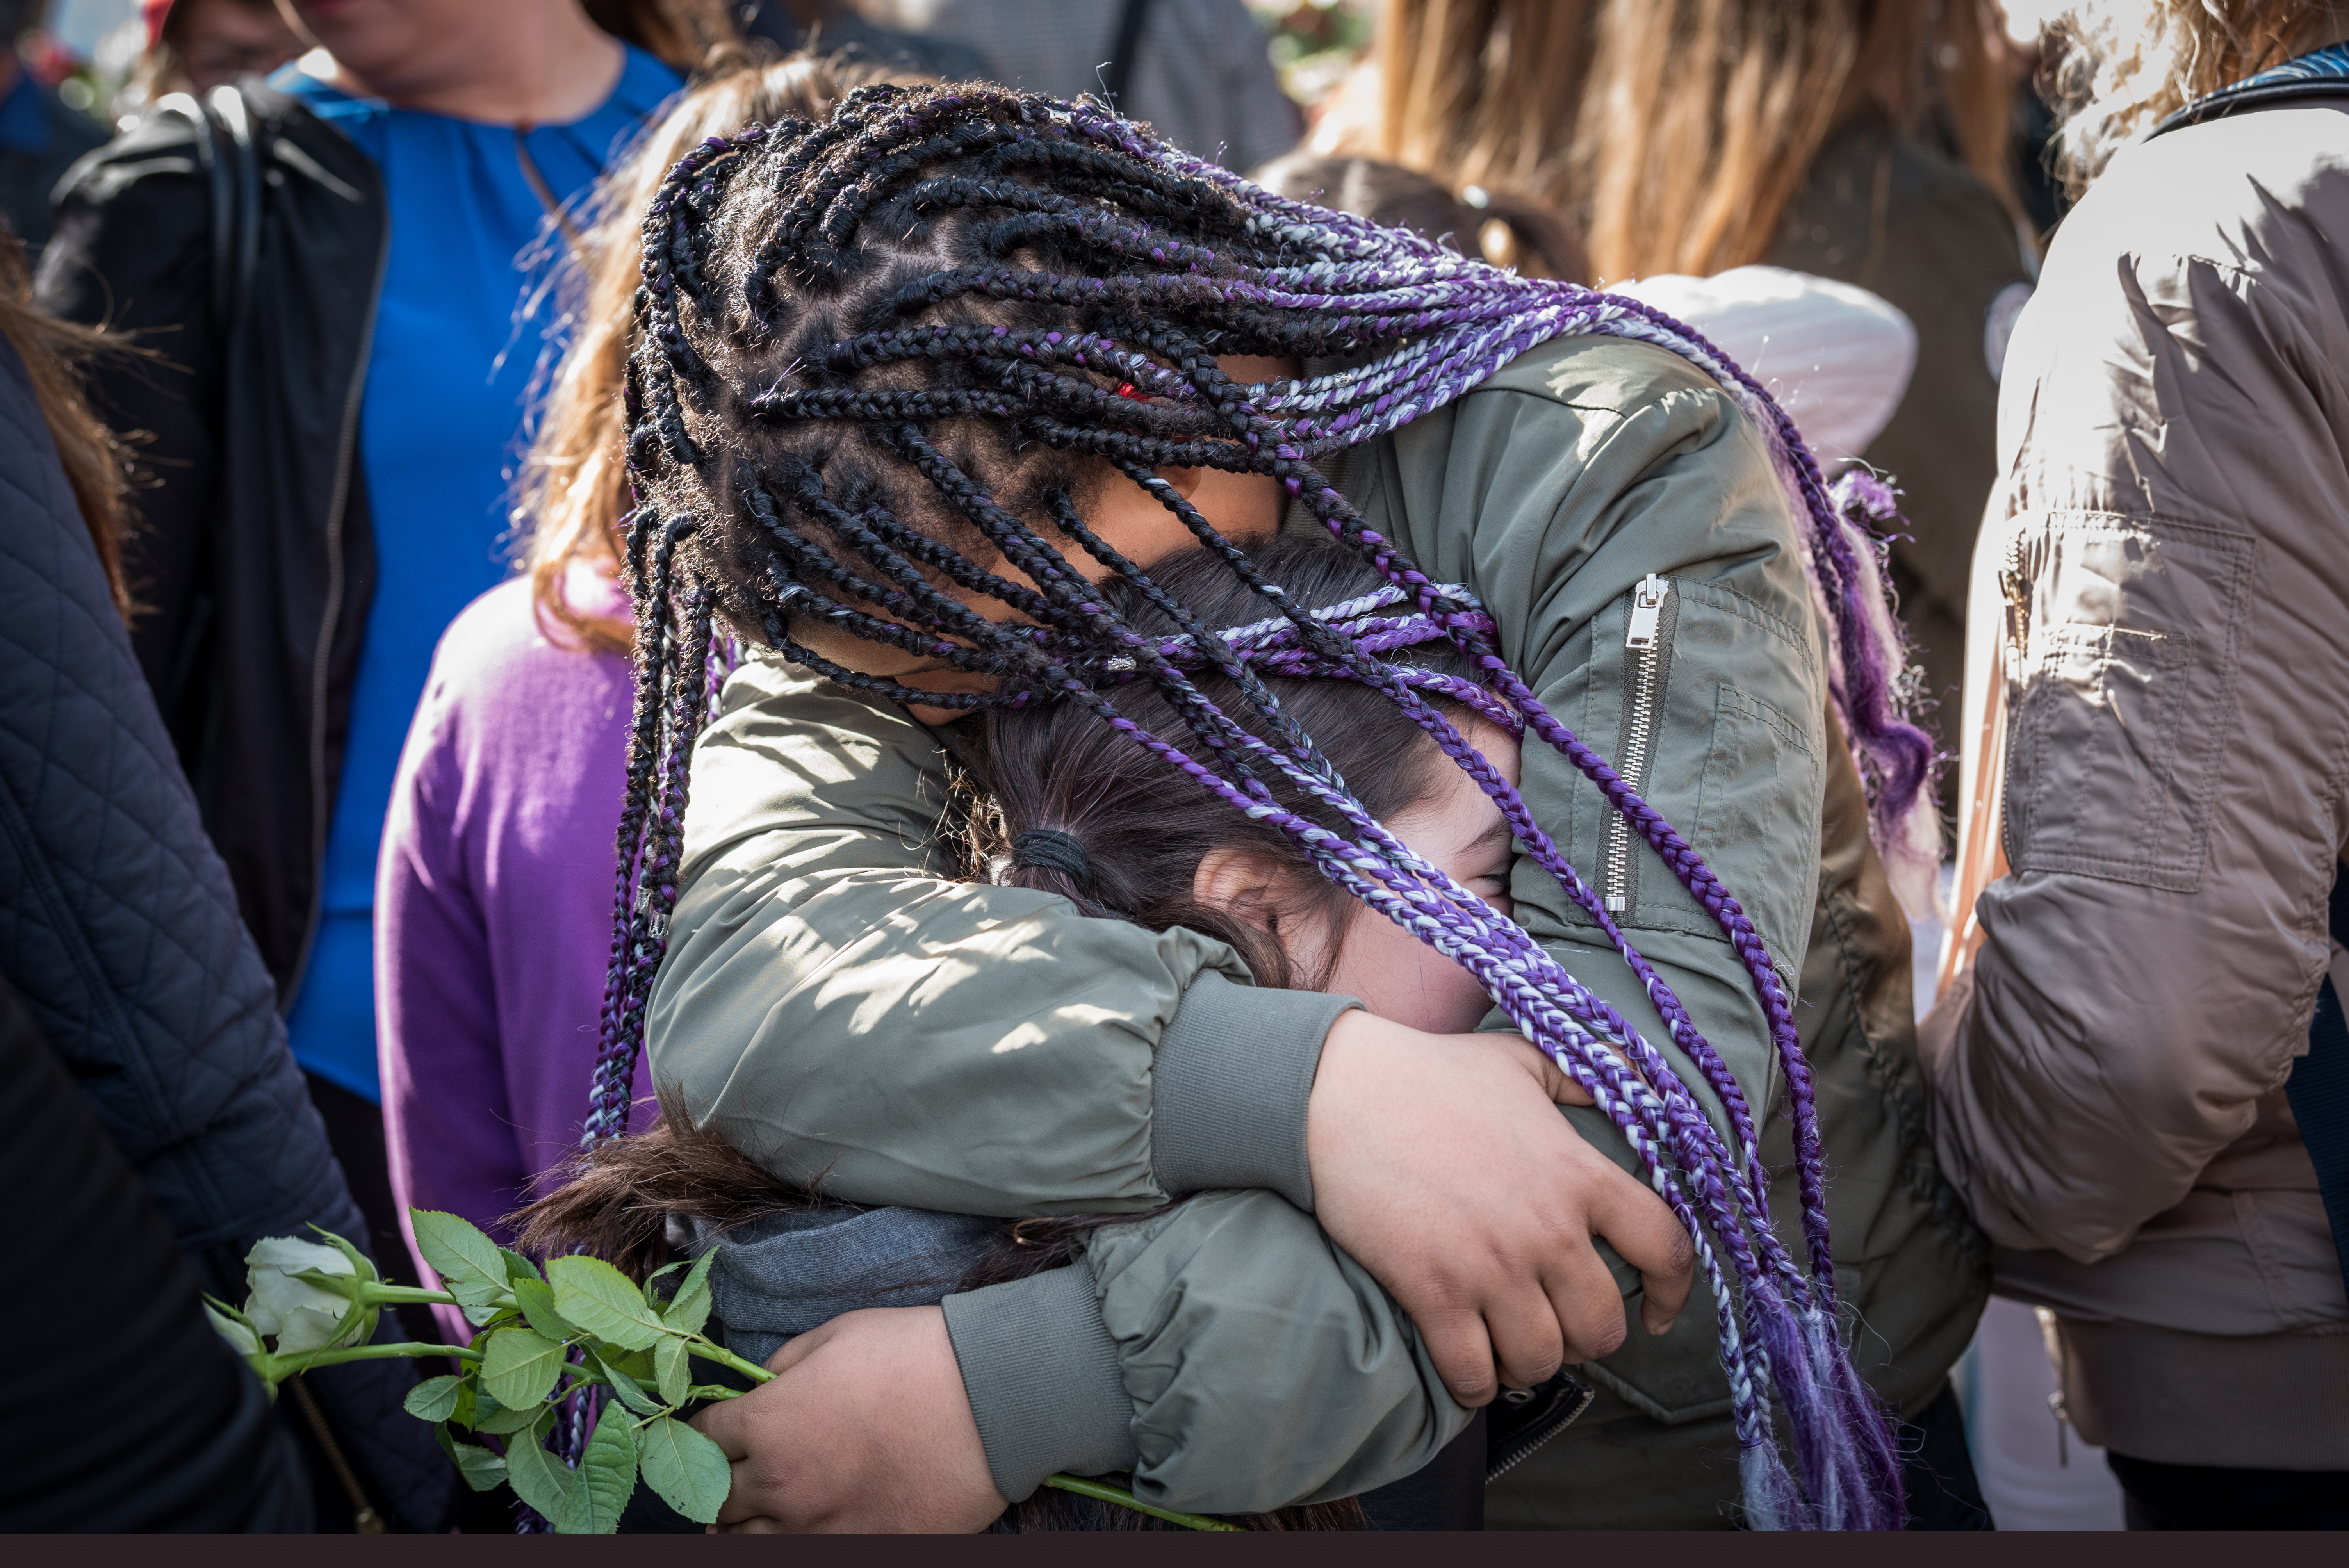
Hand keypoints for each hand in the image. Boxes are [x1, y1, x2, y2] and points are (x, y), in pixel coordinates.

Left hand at [694, 1306, 1007, 1532]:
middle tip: (730, 1473)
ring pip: (746, 1541)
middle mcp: (779, 1483)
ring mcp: (817, 1526)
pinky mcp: (857, 1549)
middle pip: (716, 1499)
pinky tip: (803, 1526)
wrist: (989, 1400)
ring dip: (745, 1523)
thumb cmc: (912, 1356)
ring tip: (754, 1513)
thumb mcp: (837, 1335)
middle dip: (717, 1481)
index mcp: (767, 1421)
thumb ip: (785, 1364)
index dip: (707, 1427)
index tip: (718, 1425)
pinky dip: (792, 1541)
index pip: (704, 1434)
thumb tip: (766, 1385)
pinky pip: (800, 1556)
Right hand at [1305, 1011, 1693, 1405]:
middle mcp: (1546, 1229)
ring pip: (1542, 1361)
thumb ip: (1593, 1073)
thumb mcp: (1524, 1058)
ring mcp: (1489, 1267)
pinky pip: (1475, 1375)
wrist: (1337, 1092)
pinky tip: (1469, 1368)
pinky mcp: (1433, 1293)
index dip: (1677, 1293)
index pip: (1667, 1248)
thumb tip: (1650, 1083)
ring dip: (1531, 1363)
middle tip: (1559, 1325)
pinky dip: (1477, 1385)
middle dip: (1588, 1339)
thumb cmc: (1430, 1074)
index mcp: (1577, 1174)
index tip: (1660, 1313)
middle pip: (1603, 1327)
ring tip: (1511, 1347)